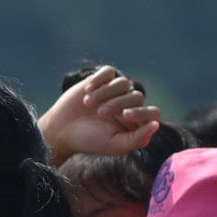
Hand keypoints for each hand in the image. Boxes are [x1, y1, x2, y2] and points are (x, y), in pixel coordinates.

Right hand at [38, 66, 161, 160]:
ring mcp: (115, 91)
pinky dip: (99, 79)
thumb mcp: (114, 145)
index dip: (142, 112)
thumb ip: (137, 139)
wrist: (60, 131)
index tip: (124, 115)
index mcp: (135, 123)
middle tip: (100, 112)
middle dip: (118, 103)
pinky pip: (109, 72)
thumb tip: (155, 125)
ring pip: (123, 82)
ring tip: (88, 103)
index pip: (153, 113)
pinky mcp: (101, 80)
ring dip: (106, 92)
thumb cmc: (88, 140)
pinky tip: (87, 90)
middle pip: (137, 96)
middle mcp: (129, 105)